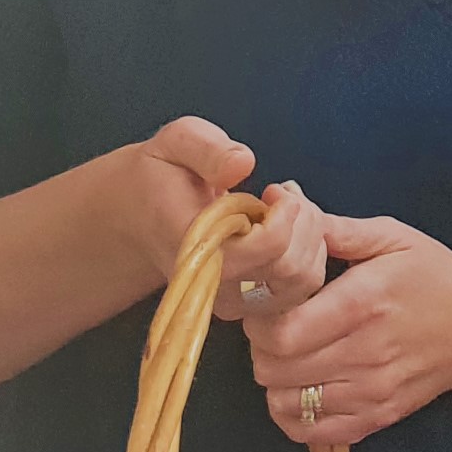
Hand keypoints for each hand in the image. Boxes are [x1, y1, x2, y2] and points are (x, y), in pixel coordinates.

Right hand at [108, 119, 318, 319]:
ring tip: (285, 209)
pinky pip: (304, 288)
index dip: (287, 213)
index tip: (273, 190)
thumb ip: (208, 149)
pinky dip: (311, 254)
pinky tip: (289, 228)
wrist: (140, 216)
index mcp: (193, 246)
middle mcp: (213, 286)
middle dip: (303, 221)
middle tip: (281, 193)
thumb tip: (242, 164)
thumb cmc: (162, 177)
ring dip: (311, 237)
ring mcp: (232, 304)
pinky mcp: (249, 308)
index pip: (269, 246)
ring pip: (305, 281)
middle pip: (294, 267)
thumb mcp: (176, 143)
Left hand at [244, 214, 451, 444]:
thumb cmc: (434, 276)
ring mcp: (374, 391)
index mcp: (364, 303)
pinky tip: (303, 389)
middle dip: (262, 348)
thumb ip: (330, 228)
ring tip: (292, 357)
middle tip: (276, 328)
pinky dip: (294, 414)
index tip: (267, 306)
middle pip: (275, 370)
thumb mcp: (390, 237)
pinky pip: (312, 431)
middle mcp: (368, 353)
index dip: (258, 321)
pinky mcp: (379, 417)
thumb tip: (276, 200)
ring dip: (276, 380)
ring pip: (287, 403)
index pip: (281, 333)